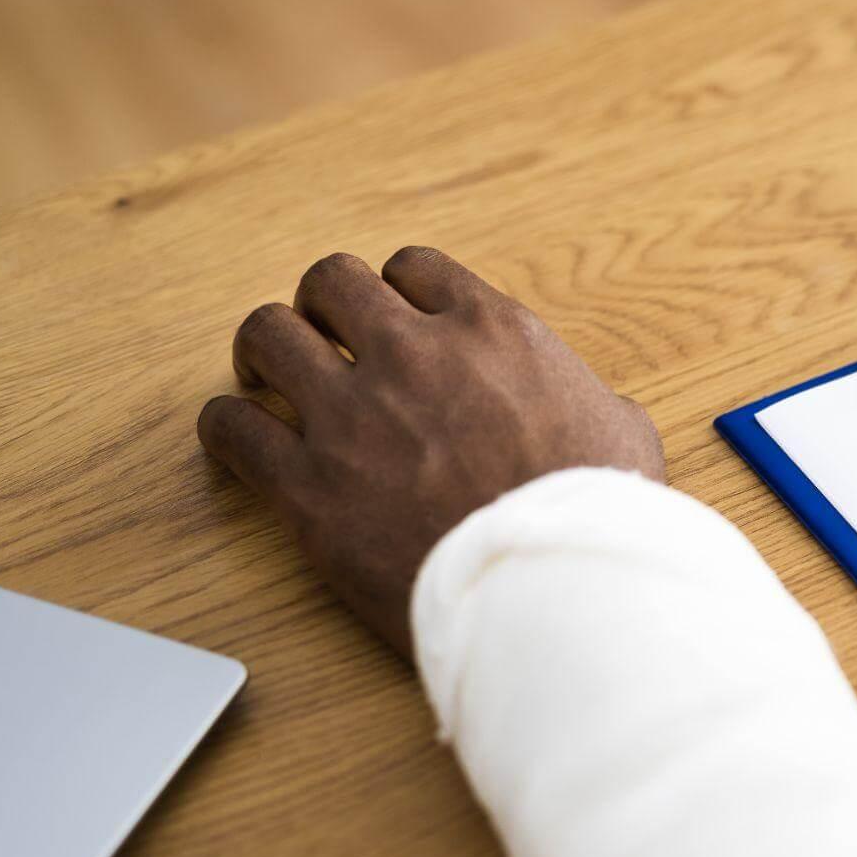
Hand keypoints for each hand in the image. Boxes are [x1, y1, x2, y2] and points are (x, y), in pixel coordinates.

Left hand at [199, 248, 664, 657]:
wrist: (555, 588)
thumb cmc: (597, 516)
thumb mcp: (625, 432)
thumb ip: (594, 402)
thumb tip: (599, 413)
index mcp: (491, 331)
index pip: (413, 268)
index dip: (398, 294)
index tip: (396, 325)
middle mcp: (413, 354)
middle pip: (328, 282)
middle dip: (322, 310)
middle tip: (324, 344)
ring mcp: (352, 416)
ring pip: (266, 335)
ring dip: (267, 353)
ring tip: (269, 381)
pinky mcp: (309, 487)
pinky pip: (232, 428)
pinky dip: (231, 427)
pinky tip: (245, 443)